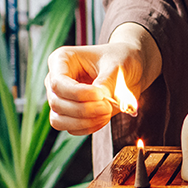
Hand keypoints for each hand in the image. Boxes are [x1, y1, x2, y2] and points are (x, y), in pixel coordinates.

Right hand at [46, 24, 161, 135]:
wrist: (131, 69)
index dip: (78, 94)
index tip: (101, 95)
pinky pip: (71, 128)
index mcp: (62, 60)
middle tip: (107, 106)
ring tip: (106, 112)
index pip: (57, 83)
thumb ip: (106, 83)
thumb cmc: (121, 59)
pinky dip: (88, 128)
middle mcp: (56, 80)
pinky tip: (104, 118)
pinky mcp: (70, 114)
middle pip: (57, 103)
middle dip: (84, 110)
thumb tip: (97, 102)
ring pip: (58, 120)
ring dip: (84, 122)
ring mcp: (61, 98)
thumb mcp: (116, 67)